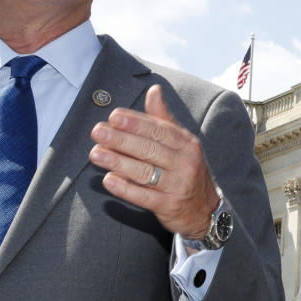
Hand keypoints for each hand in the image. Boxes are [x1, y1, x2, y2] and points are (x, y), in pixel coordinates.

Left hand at [89, 85, 218, 239]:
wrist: (205, 210)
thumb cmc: (186, 171)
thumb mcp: (182, 144)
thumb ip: (164, 118)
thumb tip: (153, 90)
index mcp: (187, 144)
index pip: (159, 130)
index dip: (135, 122)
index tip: (113, 116)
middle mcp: (185, 163)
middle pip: (149, 149)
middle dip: (121, 140)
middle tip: (97, 132)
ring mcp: (178, 186)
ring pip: (144, 172)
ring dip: (117, 162)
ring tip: (96, 154)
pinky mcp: (169, 206)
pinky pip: (144, 197)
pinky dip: (125, 188)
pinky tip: (108, 180)